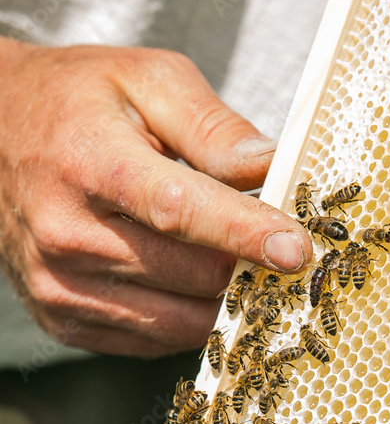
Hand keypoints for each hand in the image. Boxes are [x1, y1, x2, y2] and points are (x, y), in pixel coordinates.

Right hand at [0, 39, 311, 356]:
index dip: (244, 234)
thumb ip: (212, 126)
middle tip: (272, 250)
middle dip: (244, 266)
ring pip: (178, 323)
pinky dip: (185, 320)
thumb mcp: (145, 81)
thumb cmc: (76, 106)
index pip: (178, 210)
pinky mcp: (65, 323)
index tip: (295, 249)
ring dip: (220, 301)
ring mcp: (61, 287)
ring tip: (232, 267)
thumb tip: (273, 167)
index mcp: (89, 163)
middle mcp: (67, 234)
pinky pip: (153, 342)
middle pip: (190, 276)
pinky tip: (186, 284)